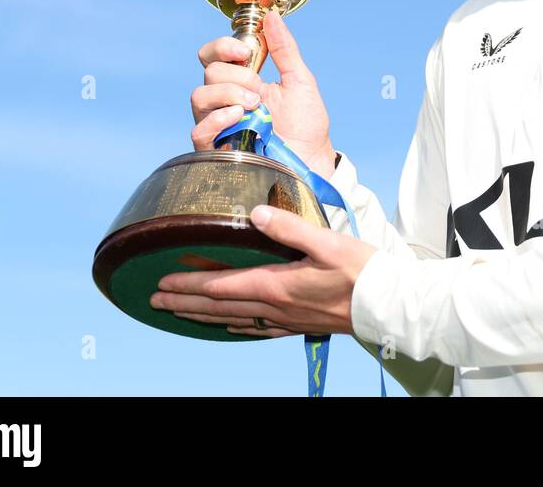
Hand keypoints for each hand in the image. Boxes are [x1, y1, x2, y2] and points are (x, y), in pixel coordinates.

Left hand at [149, 204, 378, 336]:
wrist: (388, 305)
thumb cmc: (361, 271)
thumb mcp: (326, 241)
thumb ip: (289, 227)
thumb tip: (255, 213)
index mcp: (276, 286)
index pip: (221, 286)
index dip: (189, 284)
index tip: (161, 283)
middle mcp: (275, 308)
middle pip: (219, 306)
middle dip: (184, 303)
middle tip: (154, 301)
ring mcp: (286, 320)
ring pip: (233, 320)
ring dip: (203, 316)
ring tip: (180, 312)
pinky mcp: (299, 325)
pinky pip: (256, 328)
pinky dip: (235, 326)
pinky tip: (230, 325)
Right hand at [190, 10, 336, 178]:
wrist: (312, 159)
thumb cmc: (306, 123)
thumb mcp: (300, 80)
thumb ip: (285, 49)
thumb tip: (273, 16)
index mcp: (242, 79)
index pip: (213, 55)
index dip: (221, 47)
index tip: (242, 50)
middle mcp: (225, 99)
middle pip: (208, 72)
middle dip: (236, 76)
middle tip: (259, 91)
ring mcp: (219, 123)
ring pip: (199, 97)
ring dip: (227, 94)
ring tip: (254, 106)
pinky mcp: (216, 148)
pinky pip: (198, 129)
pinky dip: (218, 118)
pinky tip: (240, 117)